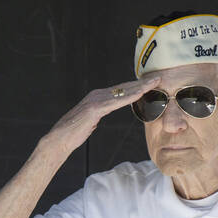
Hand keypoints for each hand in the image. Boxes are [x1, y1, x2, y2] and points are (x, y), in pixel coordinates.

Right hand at [41, 74, 161, 156]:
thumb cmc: (74, 132)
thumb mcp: (89, 122)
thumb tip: (98, 117)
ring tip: (153, 83)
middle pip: (124, 88)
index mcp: (98, 98)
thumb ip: (96, 116)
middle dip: (142, 83)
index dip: (137, 87)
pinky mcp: (94, 109)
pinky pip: (115, 102)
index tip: (150, 84)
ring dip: (139, 87)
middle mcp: (97, 95)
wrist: (59, 139)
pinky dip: (128, 97)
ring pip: (122, 92)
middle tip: (158, 78)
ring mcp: (95, 100)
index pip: (121, 91)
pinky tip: (139, 95)